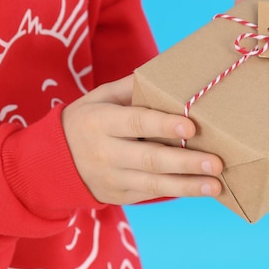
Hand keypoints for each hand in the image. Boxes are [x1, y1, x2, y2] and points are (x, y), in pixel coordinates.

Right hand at [62, 75, 222, 204]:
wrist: (53, 161)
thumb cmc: (89, 119)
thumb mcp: (101, 96)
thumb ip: (132, 87)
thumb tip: (169, 72)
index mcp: (100, 121)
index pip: (135, 122)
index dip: (163, 125)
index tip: (191, 126)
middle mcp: (105, 152)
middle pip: (150, 159)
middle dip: (185, 162)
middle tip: (216, 162)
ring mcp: (112, 178)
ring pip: (154, 184)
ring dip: (188, 185)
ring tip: (216, 185)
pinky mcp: (119, 196)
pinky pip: (152, 194)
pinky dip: (179, 192)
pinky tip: (202, 189)